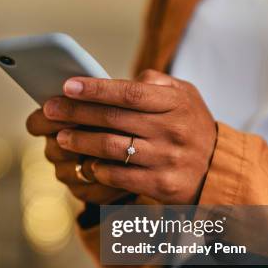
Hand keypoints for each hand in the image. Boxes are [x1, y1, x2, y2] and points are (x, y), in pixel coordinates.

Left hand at [42, 70, 216, 204]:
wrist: (218, 169)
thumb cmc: (191, 126)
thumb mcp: (185, 96)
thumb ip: (155, 84)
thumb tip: (116, 81)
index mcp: (177, 103)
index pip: (130, 92)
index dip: (96, 89)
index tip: (67, 85)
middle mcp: (173, 130)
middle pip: (115, 119)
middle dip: (76, 112)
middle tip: (49, 109)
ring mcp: (167, 159)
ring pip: (113, 148)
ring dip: (81, 141)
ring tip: (61, 136)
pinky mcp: (161, 185)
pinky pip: (120, 177)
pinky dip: (99, 169)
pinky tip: (86, 162)